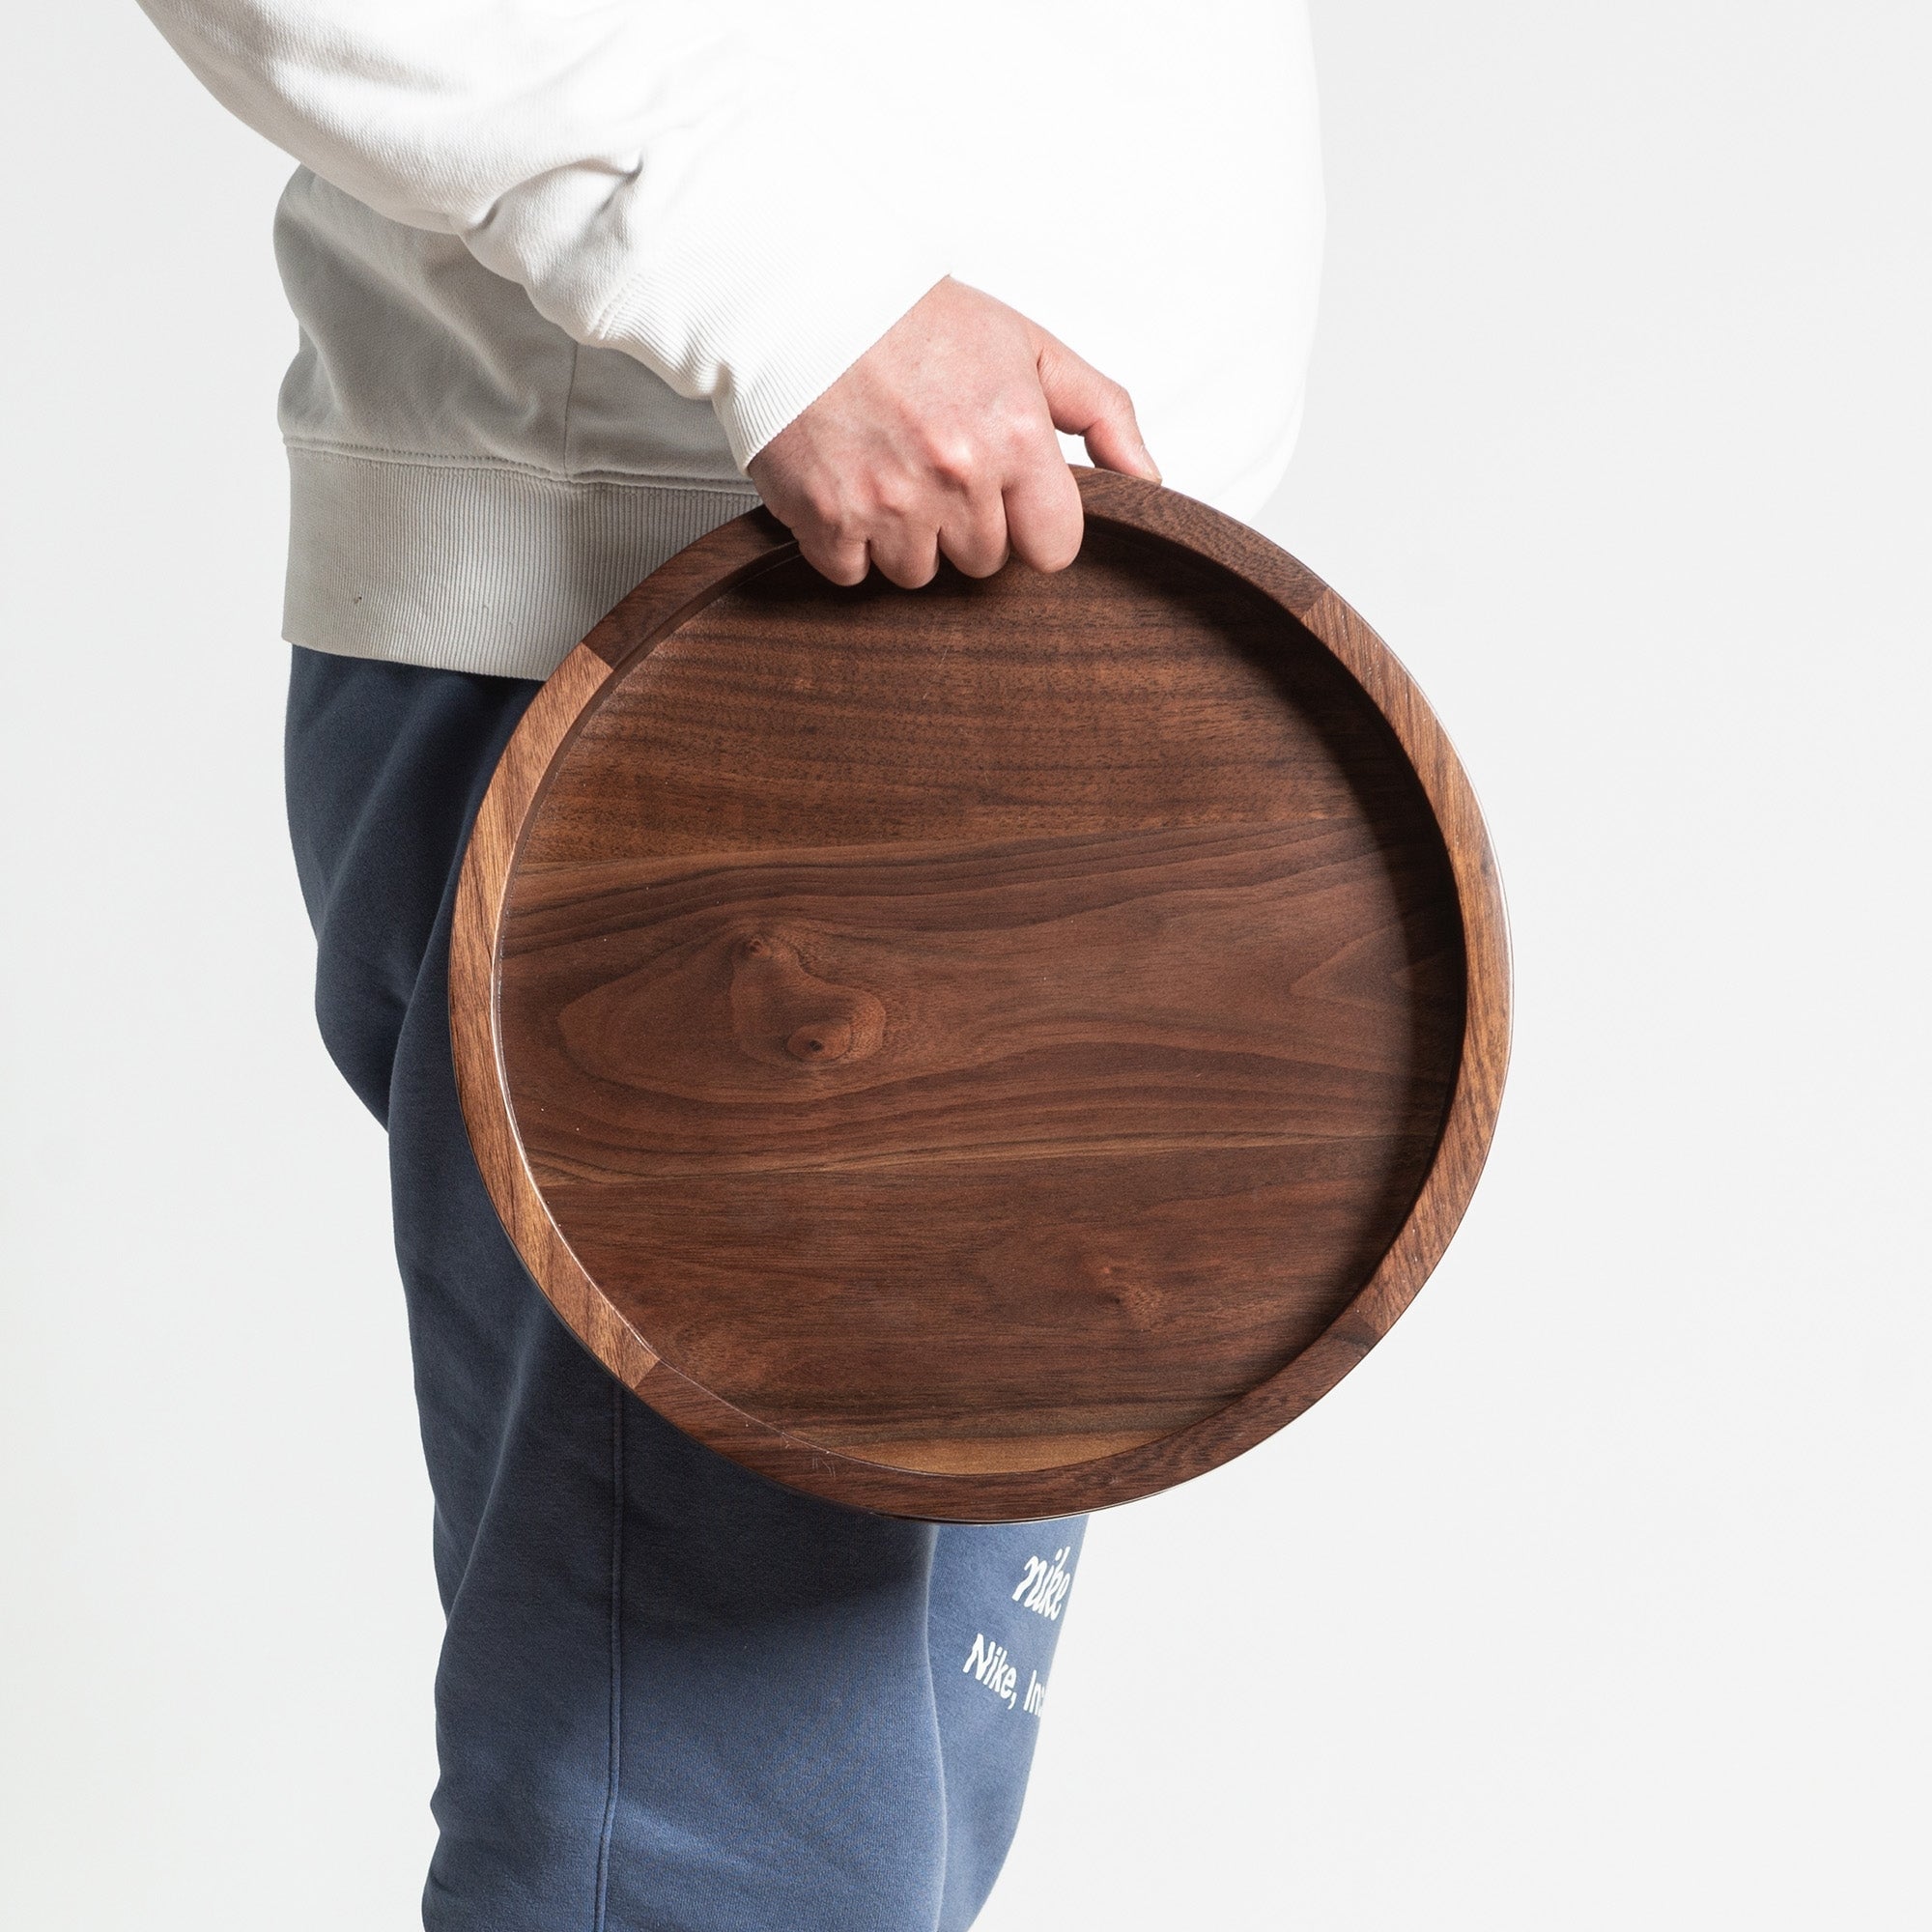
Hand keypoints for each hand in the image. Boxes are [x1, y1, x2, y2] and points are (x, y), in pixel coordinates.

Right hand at [747, 277, 1159, 587]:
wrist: (800, 295)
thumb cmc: (910, 316)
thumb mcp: (1025, 344)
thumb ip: (1099, 412)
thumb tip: (1145, 479)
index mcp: (1014, 436)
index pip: (1054, 549)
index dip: (1032, 526)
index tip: (1009, 498)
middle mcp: (956, 476)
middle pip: (984, 562)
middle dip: (966, 525)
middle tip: (935, 465)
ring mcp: (889, 504)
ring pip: (918, 573)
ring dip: (906, 537)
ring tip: (888, 471)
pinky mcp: (826, 519)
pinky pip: (852, 572)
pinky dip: (846, 541)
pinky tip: (846, 485)